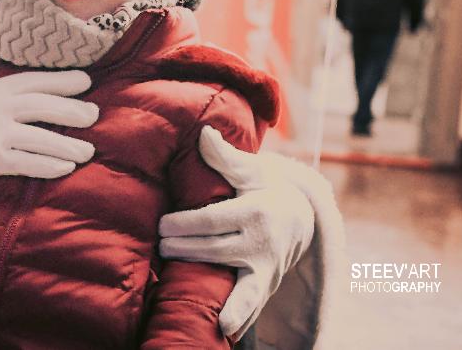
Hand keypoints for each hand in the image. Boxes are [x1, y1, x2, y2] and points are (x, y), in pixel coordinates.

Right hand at [0, 53, 97, 185]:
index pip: (35, 80)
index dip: (62, 80)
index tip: (85, 80)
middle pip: (43, 106)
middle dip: (72, 109)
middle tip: (94, 114)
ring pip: (40, 137)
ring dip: (67, 144)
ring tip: (88, 150)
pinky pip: (26, 163)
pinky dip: (47, 165)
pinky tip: (65, 168)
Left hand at [158, 126, 315, 342]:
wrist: (302, 214)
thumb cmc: (265, 186)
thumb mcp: (250, 168)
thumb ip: (224, 156)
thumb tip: (203, 132)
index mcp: (256, 211)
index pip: (212, 220)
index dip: (184, 223)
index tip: (161, 225)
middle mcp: (264, 241)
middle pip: (215, 250)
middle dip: (184, 250)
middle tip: (159, 247)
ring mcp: (267, 266)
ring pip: (237, 283)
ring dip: (212, 291)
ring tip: (194, 304)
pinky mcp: (267, 283)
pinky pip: (253, 303)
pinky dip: (241, 317)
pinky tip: (225, 331)